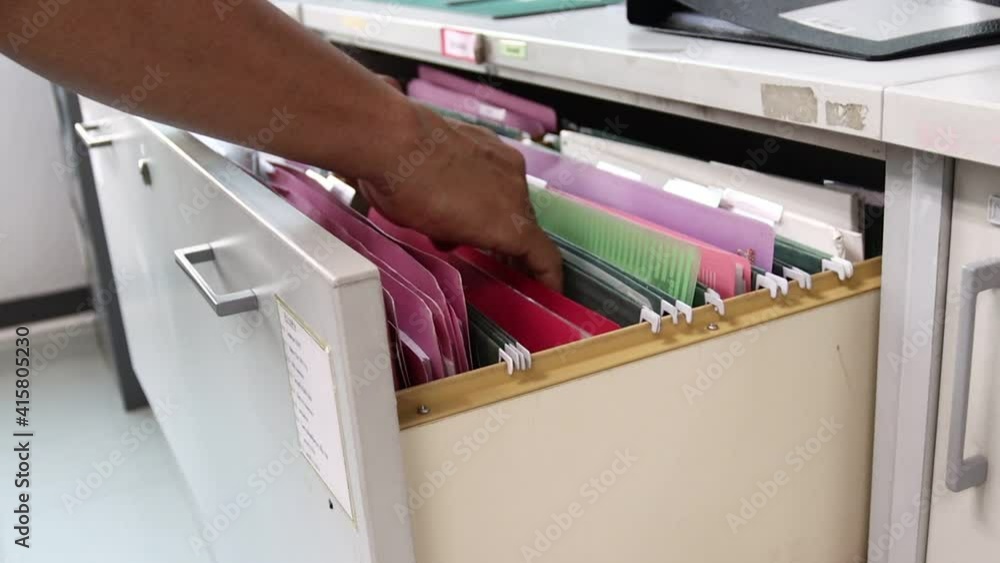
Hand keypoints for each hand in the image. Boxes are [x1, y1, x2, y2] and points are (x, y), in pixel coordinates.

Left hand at [357, 105, 562, 290]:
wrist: (392, 138)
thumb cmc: (408, 191)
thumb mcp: (432, 232)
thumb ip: (455, 236)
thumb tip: (452, 232)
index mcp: (510, 224)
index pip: (545, 257)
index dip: (549, 278)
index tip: (548, 287)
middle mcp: (516, 190)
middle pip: (525, 224)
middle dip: (510, 242)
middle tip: (494, 256)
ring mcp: (504, 160)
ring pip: (509, 194)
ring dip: (493, 209)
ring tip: (460, 217)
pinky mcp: (487, 138)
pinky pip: (494, 168)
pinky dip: (481, 181)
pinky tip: (454, 183)